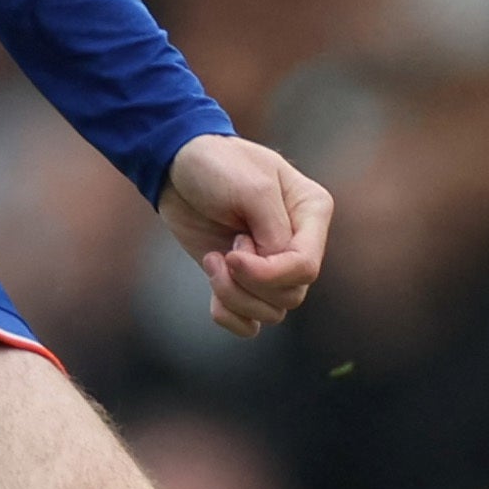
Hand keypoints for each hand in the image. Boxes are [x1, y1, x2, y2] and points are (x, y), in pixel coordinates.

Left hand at [158, 131, 329, 338]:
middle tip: (225, 251)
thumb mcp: (251, 187)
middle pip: (291, 294)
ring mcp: (272, 264)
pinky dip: (231, 316)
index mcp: (312, 212)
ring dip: (235, 297)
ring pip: (273, 312)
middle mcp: (299, 242)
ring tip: (213, 261)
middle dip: (250, 283)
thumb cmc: (217, 165)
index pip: (306, 265)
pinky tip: (212, 293)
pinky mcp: (244, 280)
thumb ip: (272, 229)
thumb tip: (272, 266)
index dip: (268, 273)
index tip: (232, 254)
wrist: (176, 165)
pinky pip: (250, 324)